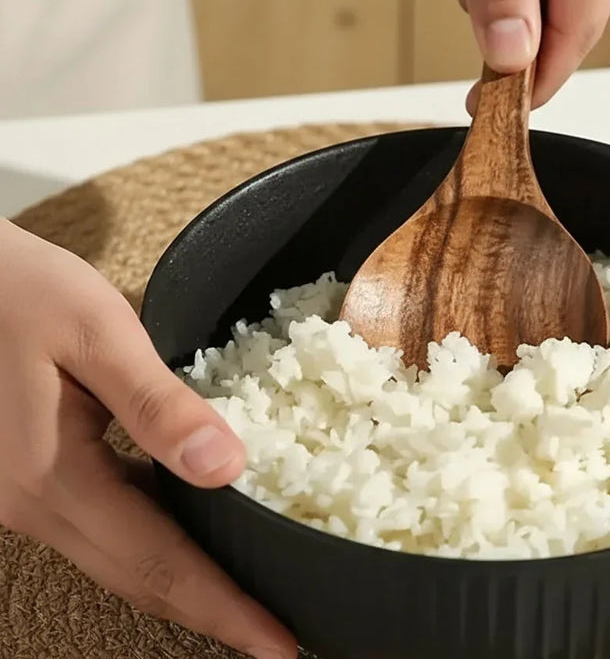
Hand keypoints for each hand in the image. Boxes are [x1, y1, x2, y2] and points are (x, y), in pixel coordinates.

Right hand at [0, 219, 294, 658]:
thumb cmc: (20, 291)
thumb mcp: (95, 332)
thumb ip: (157, 402)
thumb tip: (225, 464)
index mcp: (53, 477)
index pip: (158, 560)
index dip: (222, 607)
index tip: (279, 644)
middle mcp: (34, 504)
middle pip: (138, 577)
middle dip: (212, 612)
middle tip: (277, 638)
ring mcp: (25, 497)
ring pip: (119, 559)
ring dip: (184, 584)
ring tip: (245, 598)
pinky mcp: (29, 477)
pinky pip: (104, 527)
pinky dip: (155, 544)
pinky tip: (192, 533)